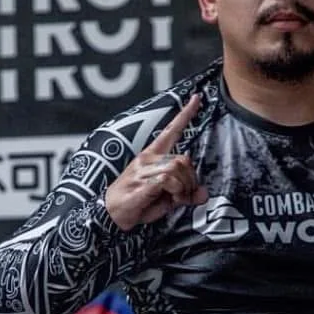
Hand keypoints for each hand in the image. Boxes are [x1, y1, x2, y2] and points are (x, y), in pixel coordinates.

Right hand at [105, 94, 208, 230]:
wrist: (110, 215)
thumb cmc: (137, 204)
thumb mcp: (166, 199)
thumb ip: (185, 193)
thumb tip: (203, 194)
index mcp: (152, 156)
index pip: (170, 130)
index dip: (185, 114)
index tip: (196, 98)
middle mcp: (147, 159)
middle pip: (184, 158)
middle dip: (191, 179)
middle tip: (185, 195)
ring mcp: (143, 170)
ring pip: (177, 168)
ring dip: (183, 187)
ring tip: (176, 198)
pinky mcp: (141, 182)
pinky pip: (167, 179)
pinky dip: (175, 191)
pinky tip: (169, 198)